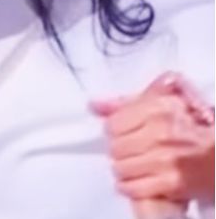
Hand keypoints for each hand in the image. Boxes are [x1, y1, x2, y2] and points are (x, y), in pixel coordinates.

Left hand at [91, 72, 214, 212]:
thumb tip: (94, 105)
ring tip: (137, 166)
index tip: (123, 135)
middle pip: (115, 147)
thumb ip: (126, 103)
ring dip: (125, 170)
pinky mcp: (172, 182)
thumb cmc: (195, 130)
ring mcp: (166, 158)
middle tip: (132, 151)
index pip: (112, 124)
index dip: (116, 132)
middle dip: (121, 151)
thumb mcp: (164, 106)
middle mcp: (161, 132)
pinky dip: (131, 186)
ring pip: (120, 168)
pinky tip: (139, 181)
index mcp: (159, 108)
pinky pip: (133, 187)